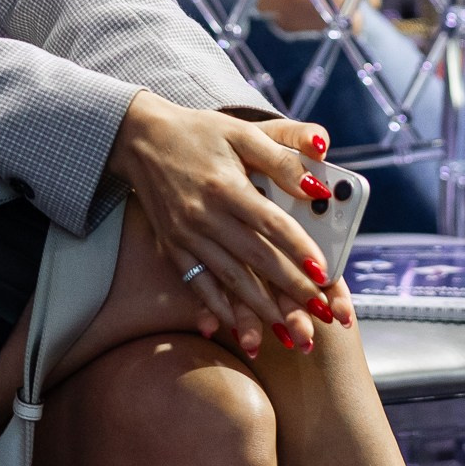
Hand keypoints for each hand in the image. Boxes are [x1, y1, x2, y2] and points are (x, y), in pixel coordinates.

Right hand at [106, 90, 351, 358]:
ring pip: (230, 280)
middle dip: (291, 290)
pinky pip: (198, 285)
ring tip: (290, 333)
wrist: (141, 138)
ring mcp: (186, 236)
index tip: (324, 273)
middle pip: (256, 259)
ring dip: (261, 310)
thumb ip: (281, 157)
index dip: (299, 249)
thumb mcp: (242, 132)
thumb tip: (316, 186)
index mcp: (225, 185)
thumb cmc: (199, 132)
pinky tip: (239, 327)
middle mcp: (204, 215)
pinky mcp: (172, 248)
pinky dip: (219, 309)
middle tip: (321, 313)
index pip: (270, 224)